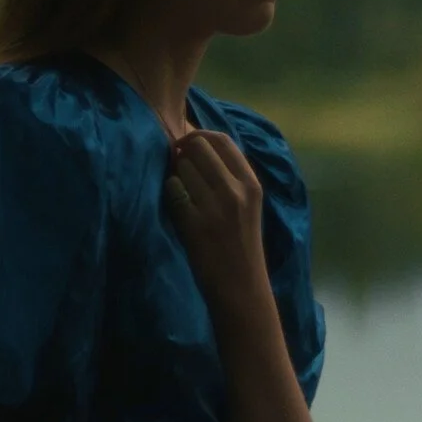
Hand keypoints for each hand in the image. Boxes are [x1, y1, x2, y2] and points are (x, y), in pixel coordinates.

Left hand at [166, 130, 267, 305]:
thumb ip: (231, 176)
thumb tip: (197, 145)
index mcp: (252, 184)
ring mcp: (215, 207)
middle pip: (199, 147)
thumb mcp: (249, 205)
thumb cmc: (242, 244)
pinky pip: (172, 190)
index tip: (187, 145)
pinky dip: (169, 193)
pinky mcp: (195, 224)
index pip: (223, 140)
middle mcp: (236, 190)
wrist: (241, 286)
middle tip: (176, 165)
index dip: (199, 136)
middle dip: (182, 152)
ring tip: (180, 190)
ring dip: (174, 173)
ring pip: (182, 166)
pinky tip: (176, 205)